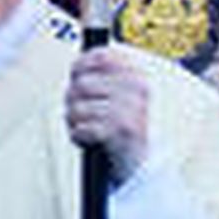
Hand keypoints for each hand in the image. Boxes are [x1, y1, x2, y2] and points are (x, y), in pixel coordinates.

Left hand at [65, 49, 148, 183]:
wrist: (144, 162)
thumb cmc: (124, 128)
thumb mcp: (119, 95)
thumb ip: (102, 76)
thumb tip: (77, 64)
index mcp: (137, 74)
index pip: (99, 55)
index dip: (80, 67)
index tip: (77, 78)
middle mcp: (137, 87)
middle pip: (80, 85)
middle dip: (73, 102)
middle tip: (85, 115)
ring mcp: (131, 108)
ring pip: (77, 107)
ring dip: (76, 122)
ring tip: (90, 128)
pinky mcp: (121, 129)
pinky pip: (81, 128)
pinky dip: (80, 137)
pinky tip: (92, 140)